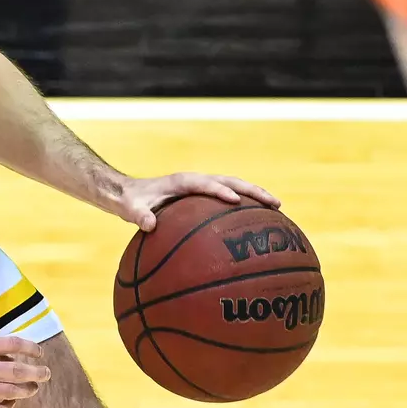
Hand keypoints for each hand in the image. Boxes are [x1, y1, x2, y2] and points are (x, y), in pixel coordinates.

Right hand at [0, 334, 49, 407]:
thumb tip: (9, 354)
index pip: (14, 344)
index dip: (32, 348)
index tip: (40, 352)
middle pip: (17, 370)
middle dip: (36, 373)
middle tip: (46, 374)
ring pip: (8, 391)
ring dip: (25, 390)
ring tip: (32, 389)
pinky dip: (6, 407)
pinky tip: (9, 404)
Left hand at [112, 173, 280, 231]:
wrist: (129, 194)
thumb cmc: (131, 201)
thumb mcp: (130, 209)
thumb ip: (139, 215)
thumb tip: (149, 225)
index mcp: (182, 181)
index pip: (205, 183)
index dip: (220, 190)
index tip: (235, 200)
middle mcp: (196, 181)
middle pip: (231, 181)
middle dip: (253, 190)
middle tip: (275, 202)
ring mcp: (203, 189)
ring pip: (235, 188)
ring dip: (256, 196)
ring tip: (277, 209)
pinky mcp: (205, 198)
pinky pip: (229, 200)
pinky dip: (245, 208)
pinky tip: (258, 223)